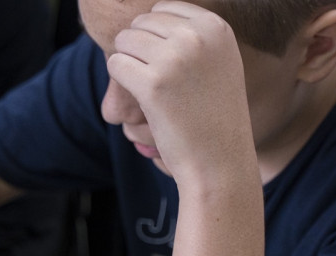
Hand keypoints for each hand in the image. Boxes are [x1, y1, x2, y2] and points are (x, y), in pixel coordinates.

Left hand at [106, 1, 255, 186]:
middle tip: (158, 81)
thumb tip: (149, 15)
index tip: (167, 65)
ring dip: (128, 64)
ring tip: (150, 90)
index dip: (154, 36)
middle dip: (139, 49)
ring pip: (124, 40)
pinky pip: (115, 63)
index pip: (163, 8)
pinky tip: (141, 99)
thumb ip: (193, 34)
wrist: (219, 161)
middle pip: (141, 23)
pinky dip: (120, 81)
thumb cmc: (213, 114)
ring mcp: (176, 58)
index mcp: (216, 27)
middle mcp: (198, 37)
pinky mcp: (153, 83)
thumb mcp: (218, 62)